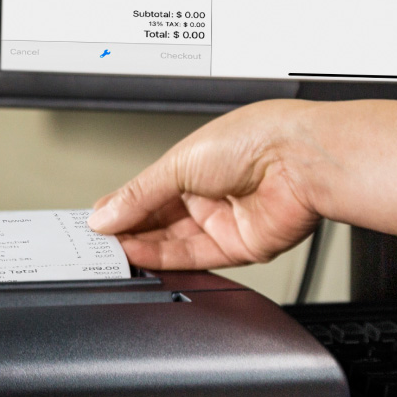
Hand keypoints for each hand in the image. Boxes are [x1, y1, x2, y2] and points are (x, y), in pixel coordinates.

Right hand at [88, 100, 321, 268]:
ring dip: (140, 247)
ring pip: (173, 242)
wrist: (301, 159)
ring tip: (110, 250)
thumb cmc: (257, 138)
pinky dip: (163, 258)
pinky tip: (137, 254)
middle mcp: (210, 192)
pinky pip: (194, 258)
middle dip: (127, 230)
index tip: (94, 221)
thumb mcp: (178, 161)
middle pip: (159, 220)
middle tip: (96, 240)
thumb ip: (139, 194)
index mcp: (196, 163)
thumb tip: (104, 214)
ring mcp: (224, 220)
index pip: (148, 192)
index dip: (122, 206)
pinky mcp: (238, 247)